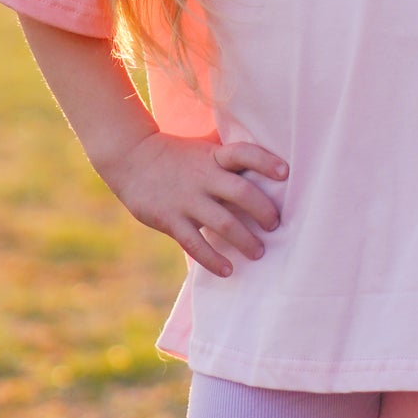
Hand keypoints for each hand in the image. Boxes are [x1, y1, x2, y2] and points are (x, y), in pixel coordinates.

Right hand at [109, 134, 286, 278]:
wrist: (131, 158)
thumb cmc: (178, 155)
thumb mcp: (204, 147)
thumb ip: (229, 155)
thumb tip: (269, 155)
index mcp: (214, 156)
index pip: (244, 153)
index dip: (266, 161)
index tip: (286, 173)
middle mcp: (203, 177)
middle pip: (242, 193)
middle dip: (264, 211)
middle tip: (275, 224)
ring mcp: (187, 199)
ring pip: (224, 223)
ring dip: (246, 241)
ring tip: (259, 252)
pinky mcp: (171, 219)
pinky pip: (195, 244)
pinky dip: (213, 260)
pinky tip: (228, 270)